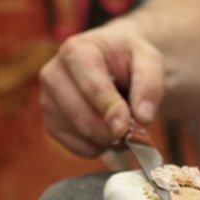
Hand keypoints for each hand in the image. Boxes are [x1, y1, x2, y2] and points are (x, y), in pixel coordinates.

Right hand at [39, 18, 165, 156]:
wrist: (114, 63)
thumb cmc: (129, 60)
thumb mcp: (149, 60)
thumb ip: (150, 85)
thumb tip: (143, 117)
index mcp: (76, 51)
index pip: (92, 88)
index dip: (111, 111)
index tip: (126, 128)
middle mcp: (54, 75)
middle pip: (84, 118)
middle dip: (114, 130)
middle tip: (136, 126)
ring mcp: (49, 101)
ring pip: (83, 136)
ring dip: (110, 139)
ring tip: (122, 120)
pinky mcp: (52, 124)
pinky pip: (80, 148)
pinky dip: (100, 146)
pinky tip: (106, 127)